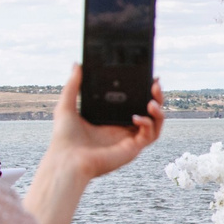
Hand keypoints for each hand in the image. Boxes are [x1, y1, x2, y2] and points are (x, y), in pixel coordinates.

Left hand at [47, 68, 164, 181]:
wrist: (66, 159)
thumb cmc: (64, 138)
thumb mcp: (67, 105)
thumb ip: (73, 84)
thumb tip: (76, 64)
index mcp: (110, 118)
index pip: (133, 101)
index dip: (143, 90)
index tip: (148, 77)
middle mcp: (122, 128)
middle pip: (149, 111)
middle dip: (156, 97)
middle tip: (155, 85)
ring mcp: (129, 139)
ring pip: (155, 124)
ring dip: (159, 111)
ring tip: (152, 101)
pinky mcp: (132, 149)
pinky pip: (150, 136)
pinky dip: (148, 124)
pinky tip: (137, 117)